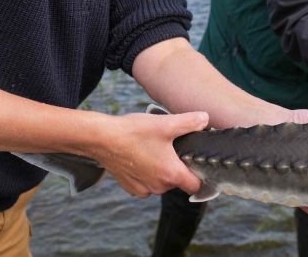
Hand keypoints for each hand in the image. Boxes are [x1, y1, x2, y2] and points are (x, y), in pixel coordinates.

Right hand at [92, 110, 208, 197]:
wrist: (102, 138)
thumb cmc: (134, 132)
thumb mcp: (167, 123)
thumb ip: (191, 122)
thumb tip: (205, 119)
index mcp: (171, 174)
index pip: (196, 185)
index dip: (201, 175)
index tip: (199, 163)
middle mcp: (158, 187)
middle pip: (178, 181)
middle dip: (178, 166)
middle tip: (173, 147)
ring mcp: (143, 188)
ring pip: (161, 182)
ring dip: (161, 169)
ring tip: (155, 149)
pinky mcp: (130, 186)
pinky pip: (146, 183)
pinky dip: (147, 173)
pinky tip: (142, 156)